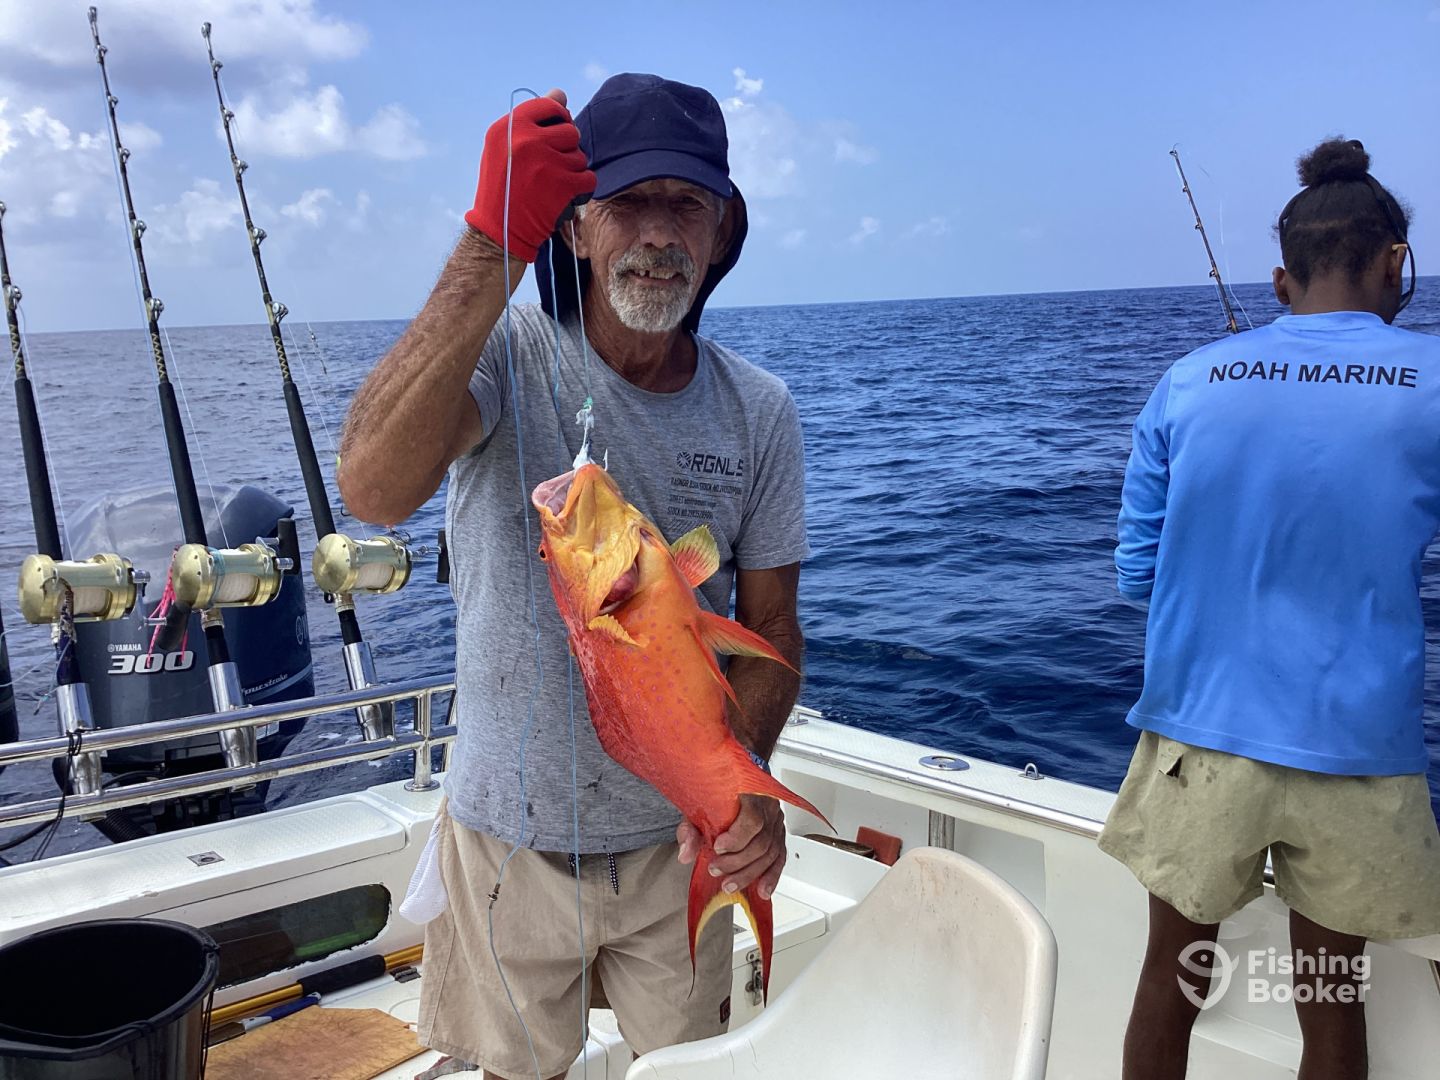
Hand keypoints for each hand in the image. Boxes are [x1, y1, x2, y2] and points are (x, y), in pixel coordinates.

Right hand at [464, 89, 595, 262]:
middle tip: (551, 167)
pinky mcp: (563, 185)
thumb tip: (560, 93)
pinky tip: (565, 196)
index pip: (550, 105)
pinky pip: (588, 178)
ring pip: (580, 157)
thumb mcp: (504, 147)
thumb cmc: (502, 187)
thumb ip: (531, 120)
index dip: (558, 119)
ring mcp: (546, 162)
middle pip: (570, 131)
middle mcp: (527, 140)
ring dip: (572, 172)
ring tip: (552, 185)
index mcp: (509, 126)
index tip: (554, 135)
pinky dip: (581, 189)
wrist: (499, 230)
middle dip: (566, 149)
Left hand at [676, 795, 787, 899]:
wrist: (731, 785)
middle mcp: (767, 806)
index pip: (752, 820)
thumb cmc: (718, 794)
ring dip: (750, 874)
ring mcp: (776, 821)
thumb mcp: (699, 806)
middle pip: (761, 842)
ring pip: (770, 853)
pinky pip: (780, 857)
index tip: (718, 848)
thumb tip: (686, 854)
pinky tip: (762, 890)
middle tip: (716, 870)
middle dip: (737, 862)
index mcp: (750, 792)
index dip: (736, 839)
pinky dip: (772, 876)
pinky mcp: (778, 834)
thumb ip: (690, 829)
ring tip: (730, 884)